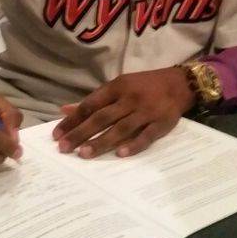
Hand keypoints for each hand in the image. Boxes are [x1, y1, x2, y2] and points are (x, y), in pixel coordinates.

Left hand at [52, 67, 194, 158]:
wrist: (179, 83)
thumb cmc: (143, 86)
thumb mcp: (117, 87)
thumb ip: (93, 100)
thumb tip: (65, 110)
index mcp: (117, 87)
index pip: (90, 105)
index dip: (73, 120)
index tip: (57, 134)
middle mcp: (129, 98)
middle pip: (102, 118)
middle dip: (81, 133)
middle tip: (64, 148)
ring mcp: (146, 111)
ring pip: (121, 128)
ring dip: (102, 141)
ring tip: (84, 154)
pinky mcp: (162, 123)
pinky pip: (146, 135)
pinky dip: (133, 144)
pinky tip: (120, 154)